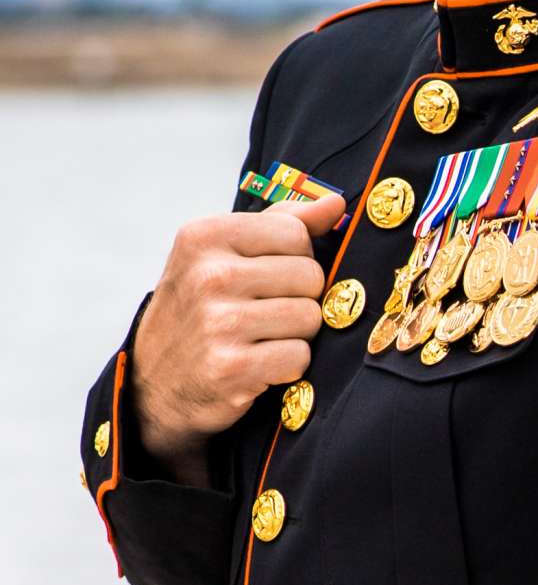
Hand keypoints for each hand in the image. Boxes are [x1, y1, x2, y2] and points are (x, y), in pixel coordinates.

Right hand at [132, 192, 345, 470]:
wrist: (156, 381)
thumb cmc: (198, 309)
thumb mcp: (222, 253)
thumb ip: (281, 223)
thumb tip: (336, 203)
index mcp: (204, 236)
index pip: (295, 233)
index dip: (294, 258)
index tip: (267, 277)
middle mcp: (209, 275)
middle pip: (309, 276)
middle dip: (298, 298)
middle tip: (264, 313)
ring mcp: (219, 322)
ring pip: (310, 317)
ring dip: (295, 334)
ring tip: (261, 338)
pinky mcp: (232, 367)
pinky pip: (299, 356)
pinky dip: (288, 365)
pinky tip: (259, 363)